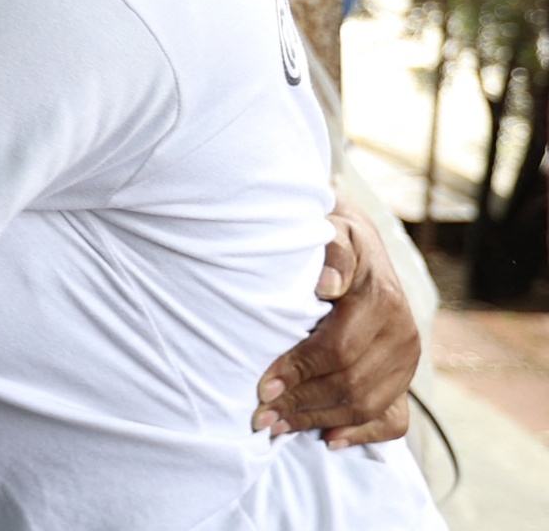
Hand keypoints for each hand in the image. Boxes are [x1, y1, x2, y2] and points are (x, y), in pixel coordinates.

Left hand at [255, 199, 418, 445]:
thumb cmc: (334, 237)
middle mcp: (403, 335)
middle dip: (301, 403)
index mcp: (383, 301)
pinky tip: (328, 439)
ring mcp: (408, 361)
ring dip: (318, 420)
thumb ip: (333, 252)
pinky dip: (363, 434)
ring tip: (278, 427)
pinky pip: (393, 418)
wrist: (360, 241)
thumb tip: (328, 285)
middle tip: (261, 417)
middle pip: (350, 384)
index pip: (338, 350)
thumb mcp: (333, 230)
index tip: (263, 387)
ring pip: (367, 405)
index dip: (299, 371)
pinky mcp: (406, 377)